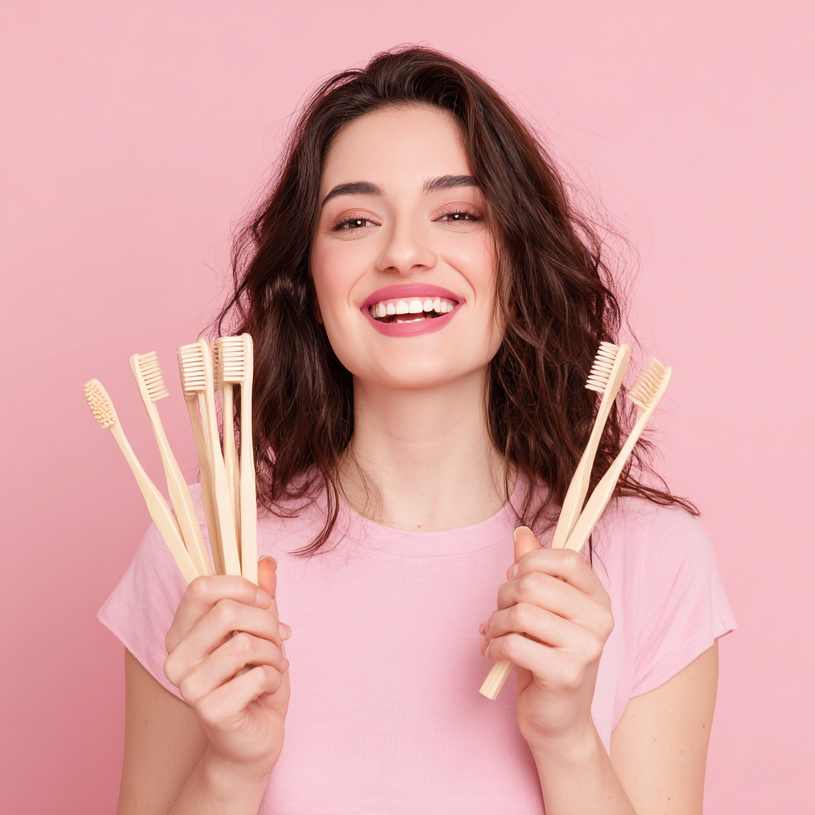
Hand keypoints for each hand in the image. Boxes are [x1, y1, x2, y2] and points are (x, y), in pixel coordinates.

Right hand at [164, 556, 291, 776]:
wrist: (254, 739)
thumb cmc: (254, 680)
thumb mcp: (261, 631)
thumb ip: (261, 595)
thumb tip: (267, 561)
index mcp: (182, 632)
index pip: (200, 587)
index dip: (240, 586)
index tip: (264, 601)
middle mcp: (176, 657)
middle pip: (226, 611)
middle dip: (266, 621)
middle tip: (278, 638)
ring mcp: (188, 686)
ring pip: (244, 643)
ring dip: (273, 652)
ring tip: (274, 664)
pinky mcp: (209, 711)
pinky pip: (257, 675)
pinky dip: (274, 678)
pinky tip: (267, 688)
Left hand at [480, 527, 613, 750]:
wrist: (558, 721)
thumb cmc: (546, 658)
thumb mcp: (541, 610)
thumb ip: (535, 570)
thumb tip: (521, 533)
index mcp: (598, 599)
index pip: (566, 558)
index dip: (531, 562)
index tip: (515, 578)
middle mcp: (600, 620)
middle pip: (535, 583)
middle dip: (504, 595)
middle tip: (499, 613)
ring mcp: (587, 648)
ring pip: (521, 612)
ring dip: (496, 623)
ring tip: (493, 635)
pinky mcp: (567, 674)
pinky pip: (515, 644)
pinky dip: (495, 646)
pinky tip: (495, 654)